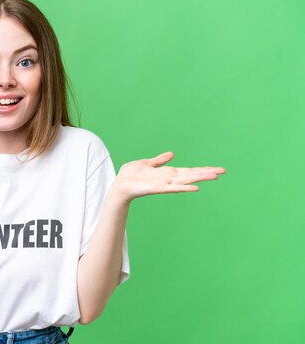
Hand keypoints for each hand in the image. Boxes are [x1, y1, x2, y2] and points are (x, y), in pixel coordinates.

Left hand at [112, 151, 226, 202]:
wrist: (120, 184)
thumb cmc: (131, 174)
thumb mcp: (147, 163)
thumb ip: (159, 160)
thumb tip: (172, 154)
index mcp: (168, 173)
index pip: (189, 170)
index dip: (203, 169)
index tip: (217, 169)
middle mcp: (169, 178)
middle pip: (192, 174)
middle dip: (207, 173)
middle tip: (223, 171)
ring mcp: (165, 184)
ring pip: (186, 180)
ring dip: (200, 178)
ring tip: (215, 177)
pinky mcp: (157, 188)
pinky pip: (172, 188)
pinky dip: (183, 187)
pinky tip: (195, 188)